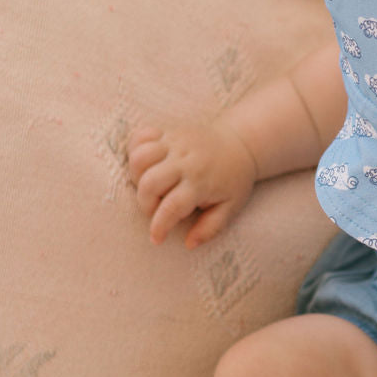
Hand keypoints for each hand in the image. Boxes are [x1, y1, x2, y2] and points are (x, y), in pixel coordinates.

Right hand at [127, 119, 257, 247]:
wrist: (241, 142)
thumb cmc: (234, 180)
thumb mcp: (230, 207)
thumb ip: (210, 228)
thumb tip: (189, 244)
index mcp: (201, 182)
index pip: (172, 206)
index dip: (159, 226)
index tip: (156, 238)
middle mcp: (186, 160)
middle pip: (149, 183)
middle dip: (145, 203)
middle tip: (156, 209)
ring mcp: (175, 143)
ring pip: (139, 158)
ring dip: (137, 176)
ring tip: (150, 186)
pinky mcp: (168, 132)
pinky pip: (140, 137)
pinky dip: (135, 150)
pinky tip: (147, 164)